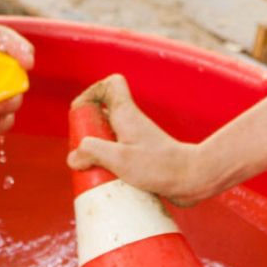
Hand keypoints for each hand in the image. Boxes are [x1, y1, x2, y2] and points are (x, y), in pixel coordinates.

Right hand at [64, 74, 231, 204]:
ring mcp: (136, 140)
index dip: (91, 93)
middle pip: (102, 113)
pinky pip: (117, 154)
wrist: (191, 180)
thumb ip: (93, 152)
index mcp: (126, 113)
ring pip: (108, 136)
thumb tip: (74, 156)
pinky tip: (108, 181)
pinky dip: (108, 165)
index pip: (111, 84)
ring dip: (97, 151)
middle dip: (87, 131)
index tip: (82, 115)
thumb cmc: (160, 166)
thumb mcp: (119, 159)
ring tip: (94, 170)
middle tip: (84, 151)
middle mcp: (131, 122)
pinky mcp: (141, 156)